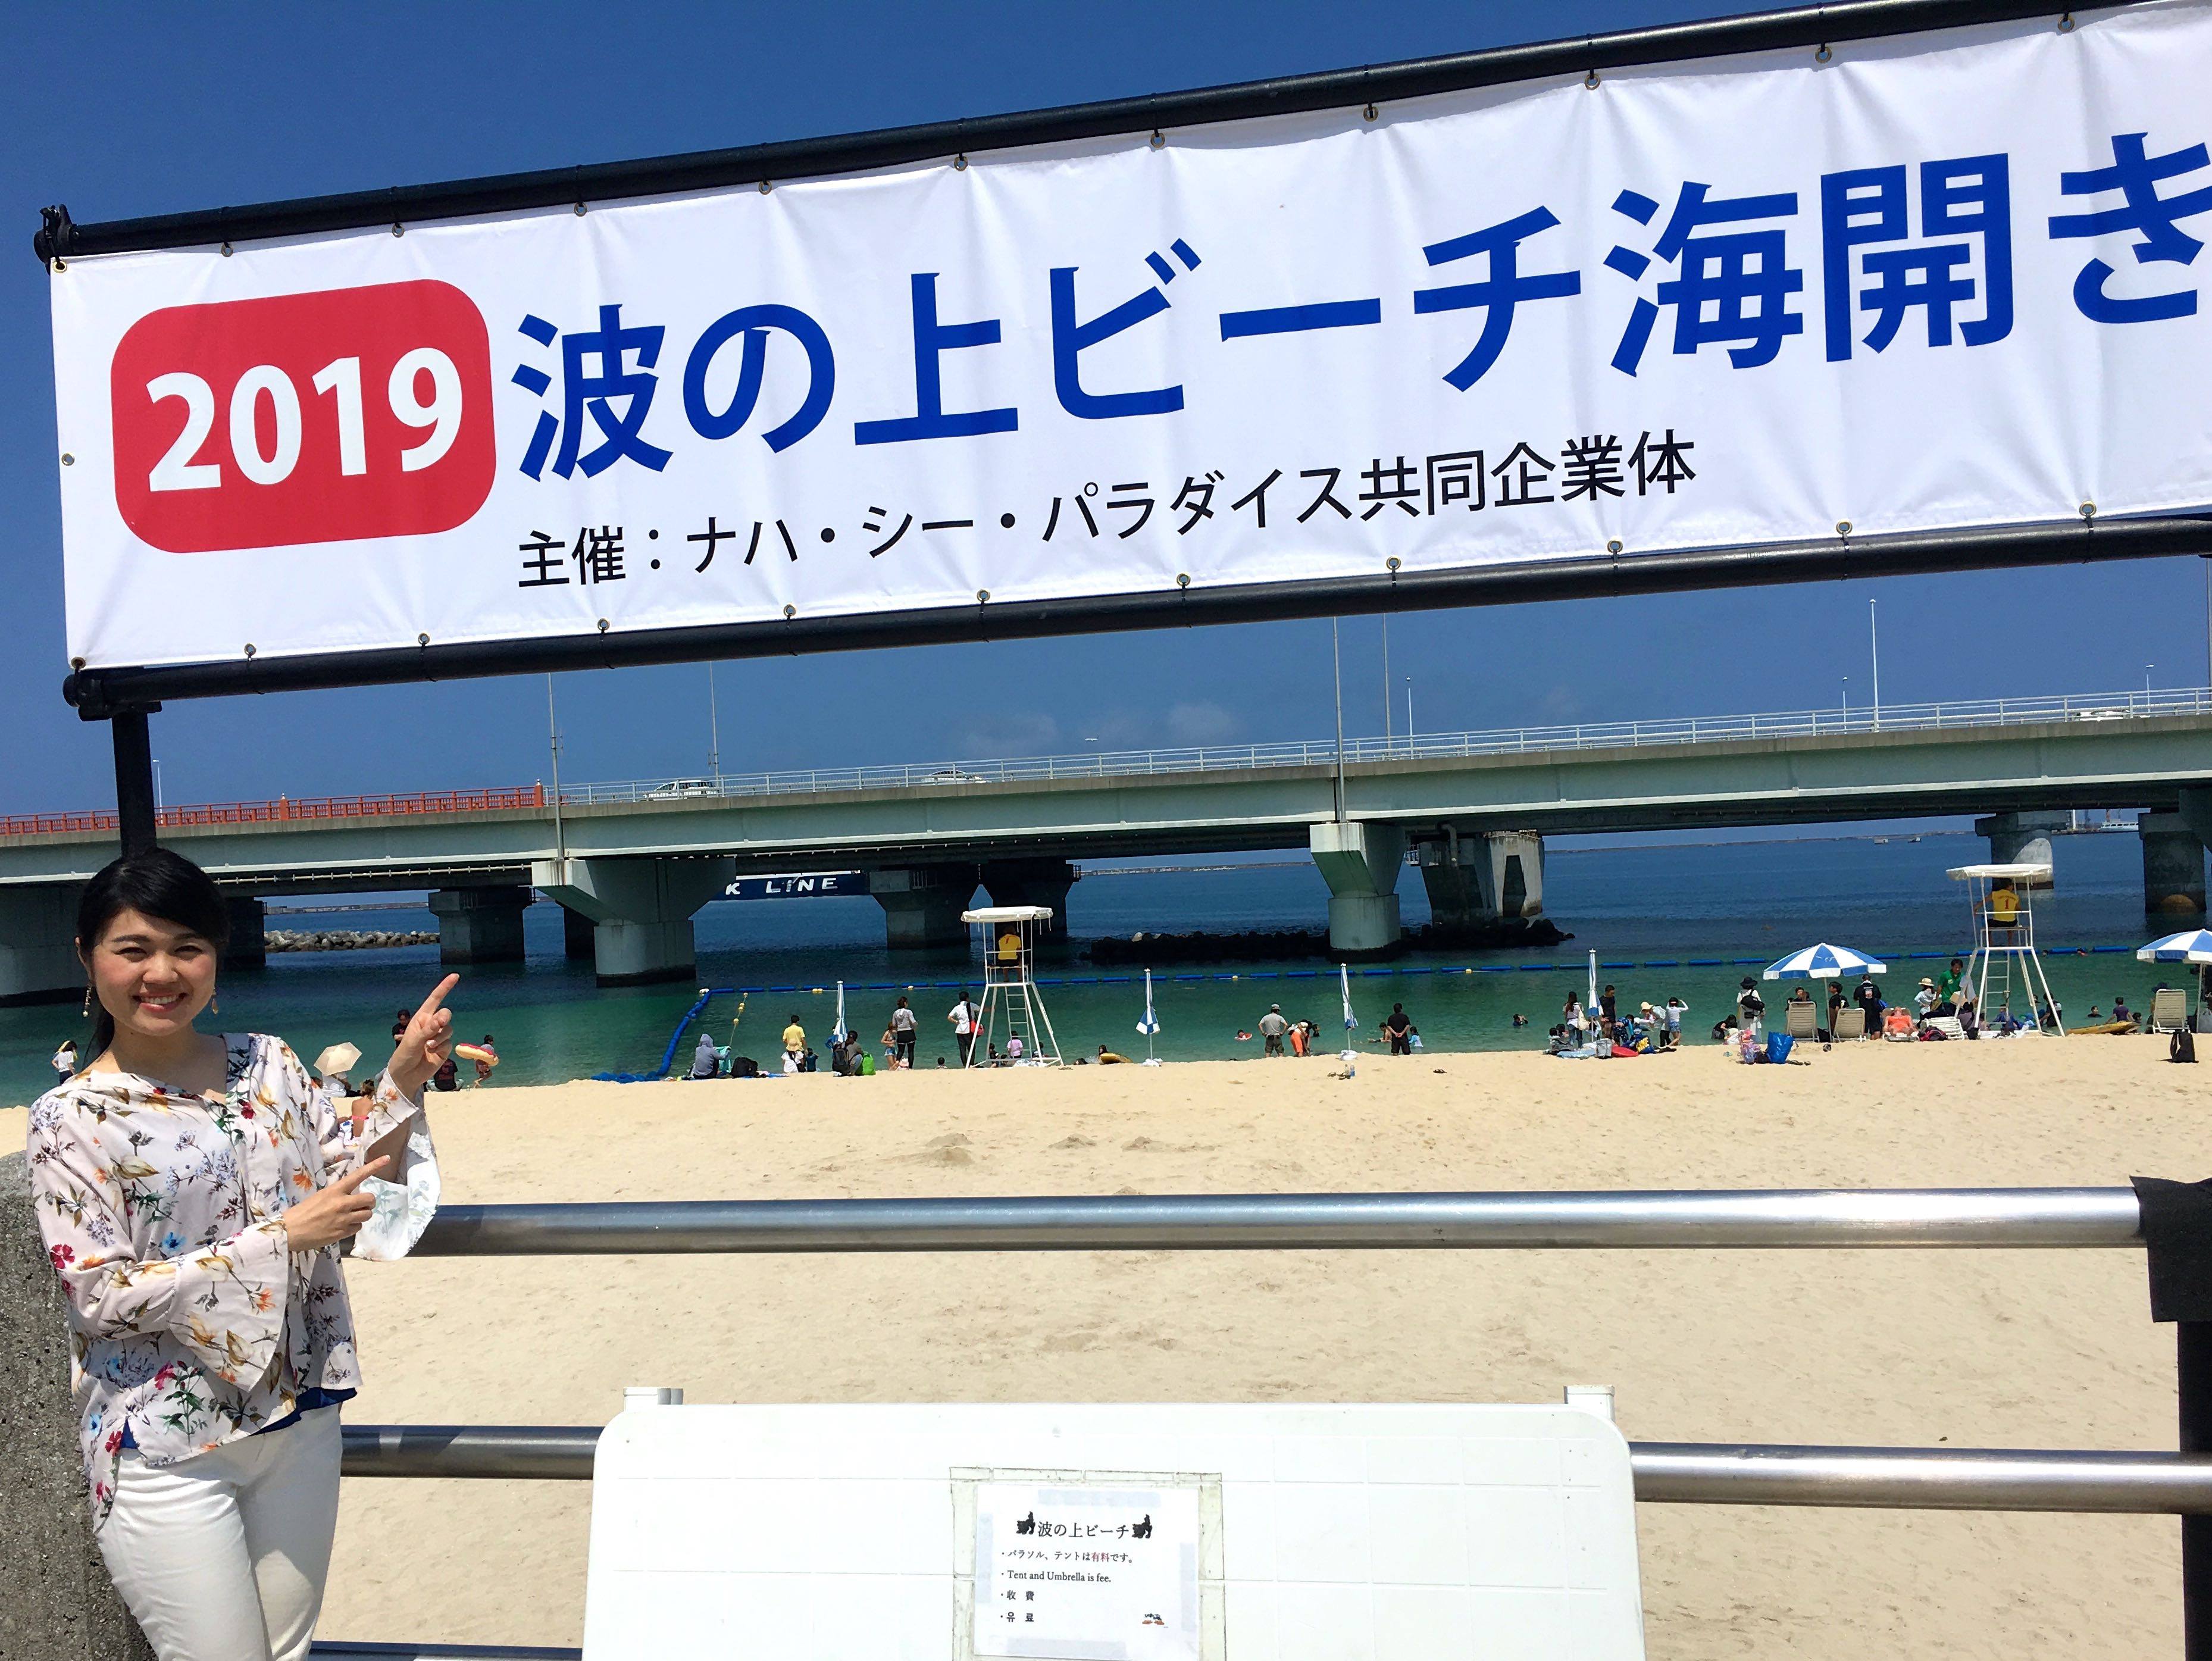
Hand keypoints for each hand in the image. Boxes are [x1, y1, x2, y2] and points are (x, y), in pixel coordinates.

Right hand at [282, 1158, 388, 1251]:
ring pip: (367, 1215)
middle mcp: (342, 1203)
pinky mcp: (342, 1233)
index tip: (387, 1158)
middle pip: (370, 1199)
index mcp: (334, 1191)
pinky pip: (358, 1228)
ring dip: (362, 1215)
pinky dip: (353, 1227)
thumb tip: (350, 1197)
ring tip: (350, 1216)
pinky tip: (342, 1227)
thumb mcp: (319, 1197)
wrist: (289, 1231)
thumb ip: (337, 1195)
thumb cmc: (302, 1212)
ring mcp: (344, 1219)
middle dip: (369, 1202)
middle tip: (362, 1205)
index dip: (374, 1166)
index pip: (358, 1176)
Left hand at [388, 973, 458, 1098]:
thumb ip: (428, 1029)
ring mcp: (439, 1036)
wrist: (406, 1076)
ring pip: (449, 1030)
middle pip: (446, 1015)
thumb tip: (442, 1019)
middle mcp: (432, 1025)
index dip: (445, 987)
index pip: (435, 999)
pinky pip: (449, 1043)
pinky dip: (442, 1048)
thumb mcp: (413, 1041)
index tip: (455, 976)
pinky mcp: (444, 1048)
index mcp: (422, 1018)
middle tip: (438, 1026)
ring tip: (428, 1047)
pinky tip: (432, 1054)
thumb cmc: (404, 1055)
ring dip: (439, 1038)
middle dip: (443, 1019)